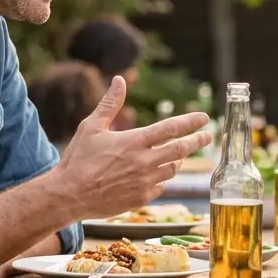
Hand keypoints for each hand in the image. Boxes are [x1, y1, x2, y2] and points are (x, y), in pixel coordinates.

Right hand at [59, 76, 211, 219]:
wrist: (69, 196)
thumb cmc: (78, 159)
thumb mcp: (91, 127)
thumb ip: (109, 103)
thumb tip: (119, 80)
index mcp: (135, 141)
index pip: (171, 128)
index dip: (191, 122)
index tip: (205, 118)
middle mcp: (145, 161)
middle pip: (181, 149)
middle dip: (197, 141)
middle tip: (208, 136)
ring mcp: (145, 182)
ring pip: (173, 169)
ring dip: (179, 159)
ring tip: (179, 155)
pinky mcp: (142, 198)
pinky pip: (161, 186)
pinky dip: (162, 178)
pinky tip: (157, 175)